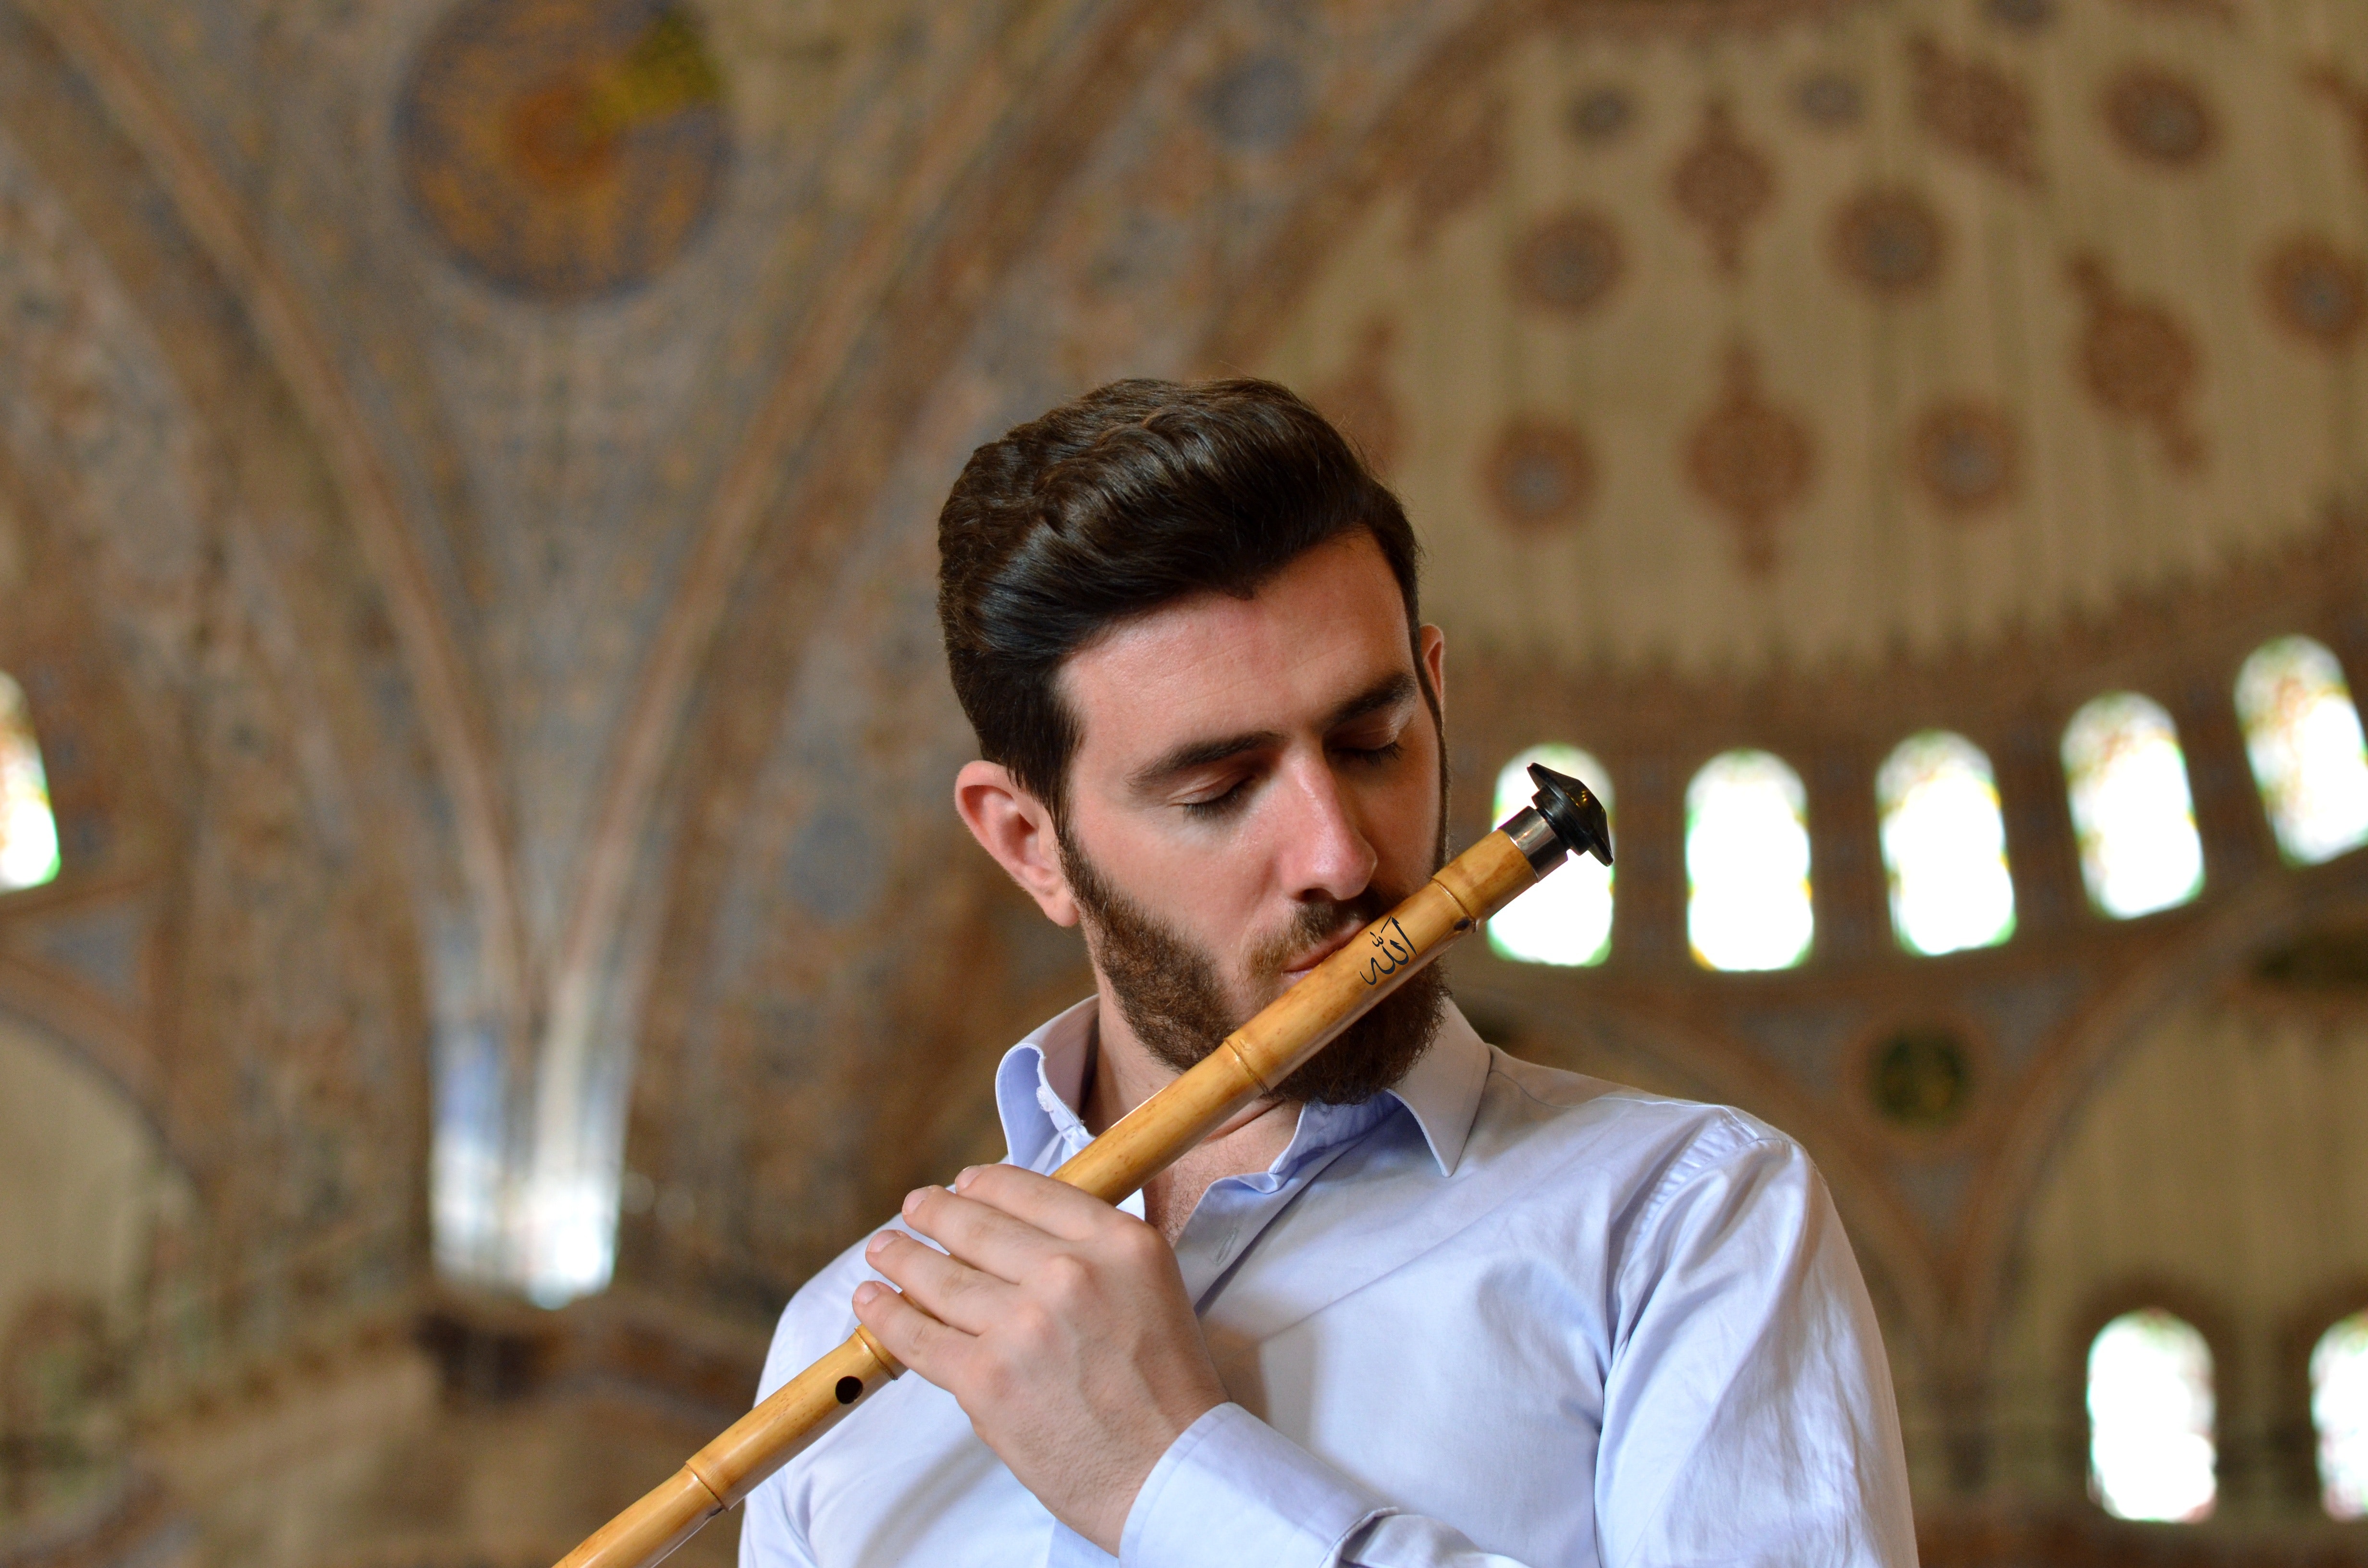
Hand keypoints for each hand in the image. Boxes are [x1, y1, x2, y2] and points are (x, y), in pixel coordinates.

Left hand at [853, 1164, 1227, 1552]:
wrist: (1172, 1473)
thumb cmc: (1167, 1391)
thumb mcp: (1153, 1290)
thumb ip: (1094, 1258)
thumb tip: (1016, 1240)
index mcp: (1119, 1244)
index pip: (1033, 1192)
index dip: (987, 1185)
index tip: (963, 1183)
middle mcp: (1069, 1273)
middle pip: (979, 1227)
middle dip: (935, 1213)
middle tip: (914, 1207)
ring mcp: (1023, 1324)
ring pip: (940, 1278)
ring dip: (901, 1257)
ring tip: (883, 1249)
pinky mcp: (987, 1379)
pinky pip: (920, 1338)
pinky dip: (887, 1316)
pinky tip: (871, 1300)